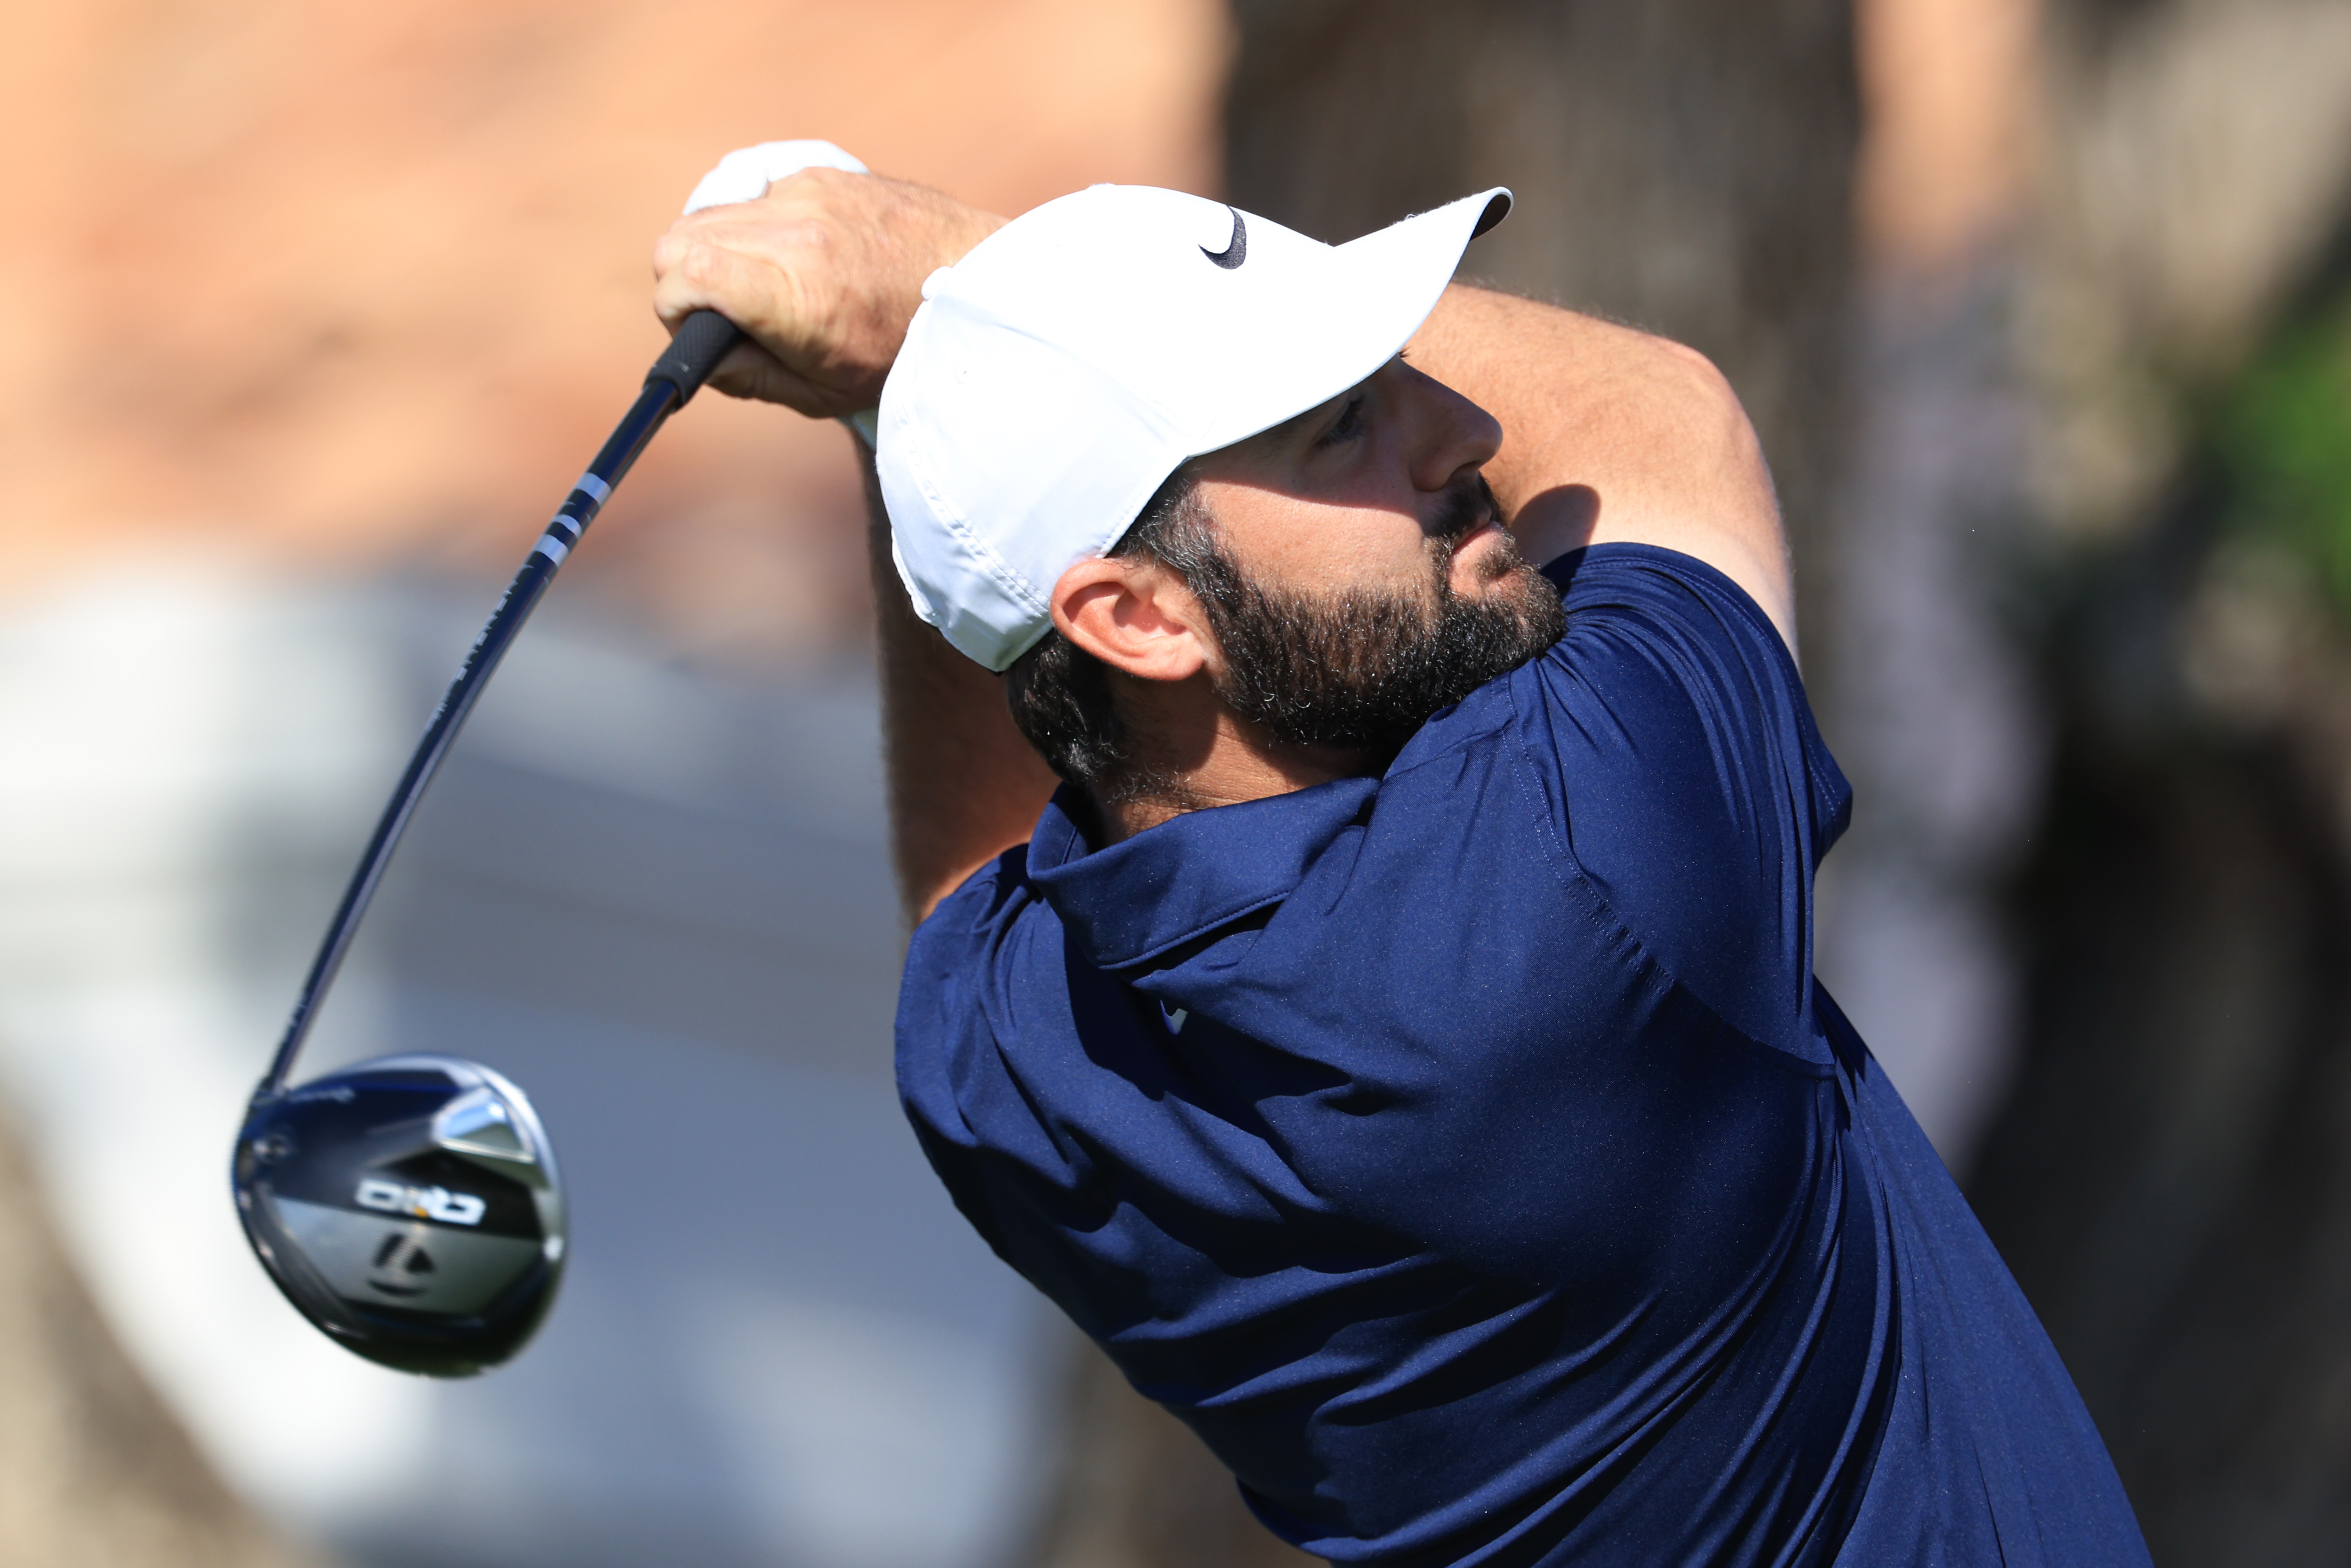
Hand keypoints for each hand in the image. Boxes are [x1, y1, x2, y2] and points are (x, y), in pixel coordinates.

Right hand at [651, 167, 1003, 416]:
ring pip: (712, 209)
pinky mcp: (820, 168)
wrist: (975, 293)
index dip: (675, 308)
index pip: (682, 275)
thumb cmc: (903, 353)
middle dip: (687, 279)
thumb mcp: (822, 391)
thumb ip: (747, 374)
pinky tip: (784, 245)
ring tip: (758, 278)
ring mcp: (808, 191)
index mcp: (794, 295)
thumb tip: (694, 352)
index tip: (697, 327)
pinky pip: (751, 185)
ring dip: (717, 245)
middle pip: (682, 239)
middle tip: (726, 310)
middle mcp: (796, 232)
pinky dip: (752, 217)